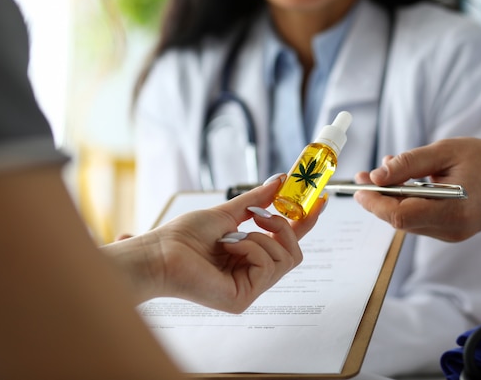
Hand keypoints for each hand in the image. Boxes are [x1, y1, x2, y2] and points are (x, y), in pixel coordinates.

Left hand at [103, 174, 324, 312]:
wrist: (160, 251)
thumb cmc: (185, 236)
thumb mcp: (227, 212)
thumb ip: (256, 201)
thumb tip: (281, 181)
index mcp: (249, 259)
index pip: (286, 243)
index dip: (305, 222)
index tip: (320, 199)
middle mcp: (253, 277)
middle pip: (295, 252)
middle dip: (283, 227)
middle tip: (260, 216)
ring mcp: (250, 290)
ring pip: (285, 258)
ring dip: (260, 238)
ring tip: (231, 237)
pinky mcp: (244, 299)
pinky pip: (268, 264)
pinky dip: (251, 247)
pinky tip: (229, 248)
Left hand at [353, 138, 480, 241]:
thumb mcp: (446, 151)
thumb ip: (409, 163)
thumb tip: (376, 176)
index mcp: (453, 211)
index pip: (400, 215)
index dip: (374, 202)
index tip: (358, 186)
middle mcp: (450, 229)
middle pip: (399, 220)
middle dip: (377, 199)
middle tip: (362, 176)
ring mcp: (451, 233)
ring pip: (406, 220)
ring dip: (389, 199)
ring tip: (382, 173)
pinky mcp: (450, 231)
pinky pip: (418, 219)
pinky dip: (405, 201)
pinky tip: (402, 182)